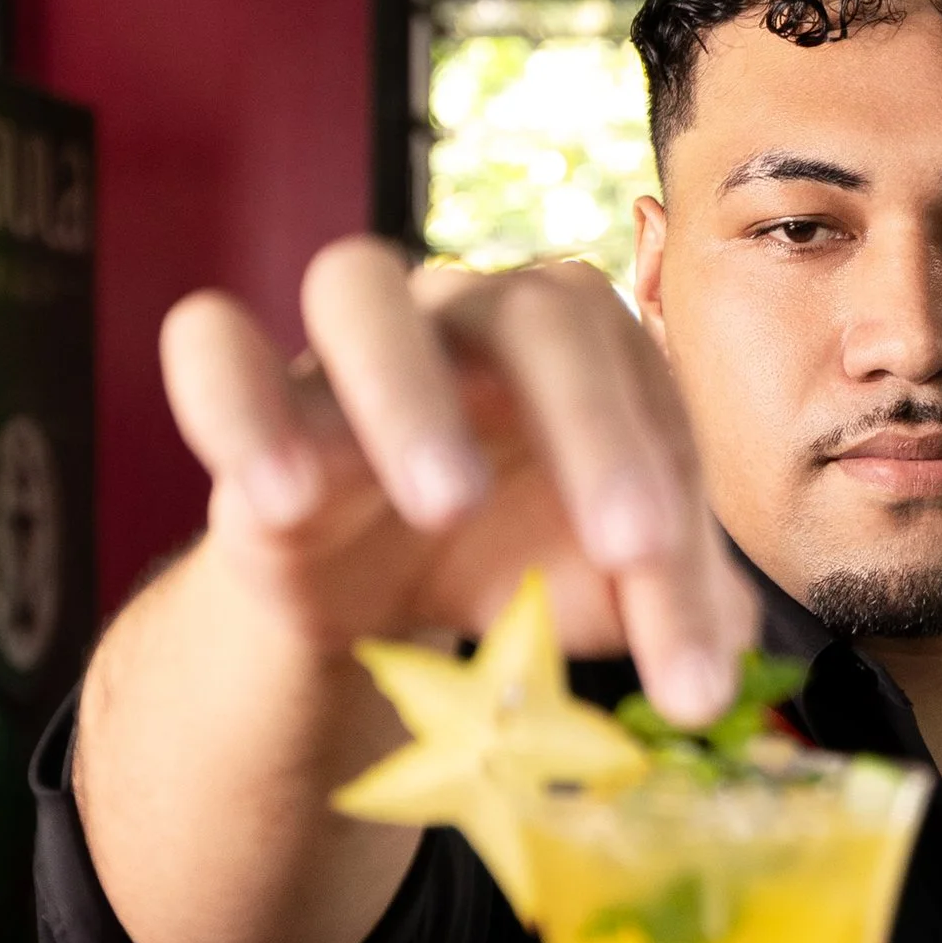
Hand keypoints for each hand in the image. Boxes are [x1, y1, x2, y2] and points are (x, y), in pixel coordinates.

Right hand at [160, 238, 755, 722]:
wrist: (364, 597)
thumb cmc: (503, 559)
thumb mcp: (593, 594)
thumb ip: (669, 608)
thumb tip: (731, 657)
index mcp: (581, 349)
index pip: (647, 390)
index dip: (682, 502)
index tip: (695, 639)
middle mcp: (470, 316)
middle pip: (535, 311)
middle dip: (592, 427)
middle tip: (627, 545)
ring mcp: (351, 343)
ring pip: (356, 284)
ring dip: (409, 388)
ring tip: (447, 503)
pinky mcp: (246, 388)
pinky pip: (211, 343)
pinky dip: (239, 408)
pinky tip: (285, 504)